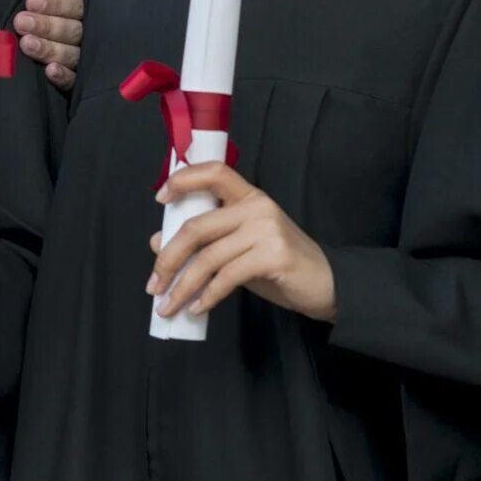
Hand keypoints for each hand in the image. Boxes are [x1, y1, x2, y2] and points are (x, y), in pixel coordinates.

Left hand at [16, 0, 83, 90]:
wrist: (57, 29)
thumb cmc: (52, 2)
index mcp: (84, 7)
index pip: (74, 4)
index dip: (54, 3)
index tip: (31, 2)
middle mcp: (88, 33)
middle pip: (71, 30)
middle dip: (46, 26)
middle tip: (21, 22)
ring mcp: (85, 58)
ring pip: (71, 54)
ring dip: (49, 49)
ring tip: (26, 43)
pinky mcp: (78, 81)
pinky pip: (73, 81)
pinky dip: (63, 76)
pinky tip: (50, 71)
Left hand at [148, 162, 335, 321]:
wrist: (327, 284)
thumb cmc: (279, 264)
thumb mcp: (240, 248)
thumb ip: (206, 242)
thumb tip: (158, 244)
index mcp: (248, 196)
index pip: (214, 172)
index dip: (184, 180)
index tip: (160, 199)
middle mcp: (257, 207)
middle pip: (198, 226)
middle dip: (168, 258)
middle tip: (153, 285)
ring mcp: (267, 230)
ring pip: (208, 257)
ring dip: (183, 286)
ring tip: (168, 306)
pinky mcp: (274, 256)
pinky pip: (227, 277)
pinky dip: (208, 295)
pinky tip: (198, 308)